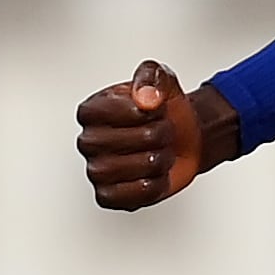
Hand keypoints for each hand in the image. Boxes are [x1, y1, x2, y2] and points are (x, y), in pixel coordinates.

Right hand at [76, 60, 230, 209]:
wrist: (186, 137)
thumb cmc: (165, 109)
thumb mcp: (161, 78)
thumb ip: (150, 77)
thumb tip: (144, 98)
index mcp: (91, 110)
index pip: (114, 112)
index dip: (143, 112)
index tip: (153, 109)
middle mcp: (88, 141)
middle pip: (125, 142)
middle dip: (156, 135)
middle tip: (161, 131)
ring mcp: (96, 170)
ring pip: (128, 171)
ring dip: (157, 161)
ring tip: (159, 152)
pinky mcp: (109, 196)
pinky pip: (131, 196)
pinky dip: (153, 186)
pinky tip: (155, 174)